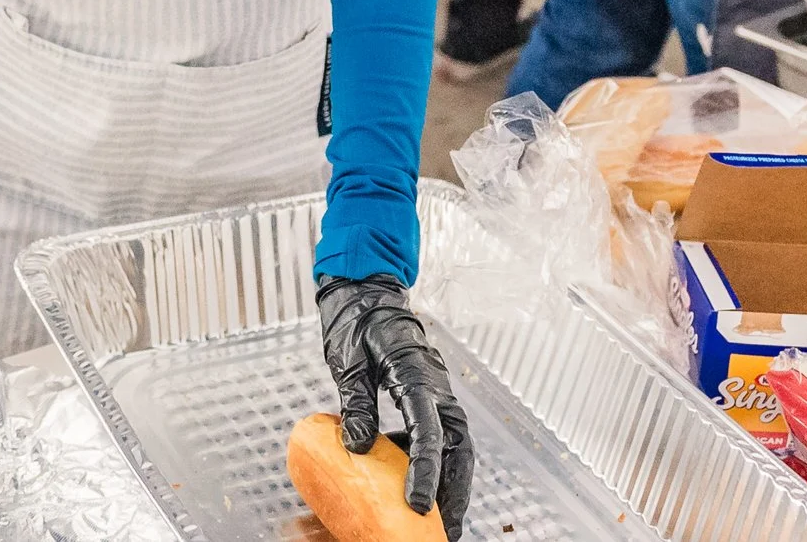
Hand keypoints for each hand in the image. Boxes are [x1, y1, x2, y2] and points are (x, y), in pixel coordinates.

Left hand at [316, 277, 472, 540]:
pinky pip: (440, 436)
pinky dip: (434, 465)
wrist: (365, 288)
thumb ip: (355, 402)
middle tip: (446, 530)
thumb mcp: (348, 360)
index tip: (417, 507)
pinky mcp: (428, 395)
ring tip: (440, 521)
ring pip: (456, 446)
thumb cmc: (356, 319)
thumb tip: (355, 447)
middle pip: (458, 448)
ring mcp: (436, 390)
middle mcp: (436, 386)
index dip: (425, 474)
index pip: (429, 433)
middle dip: (455, 492)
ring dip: (451, 484)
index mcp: (417, 375)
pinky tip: (416, 485)